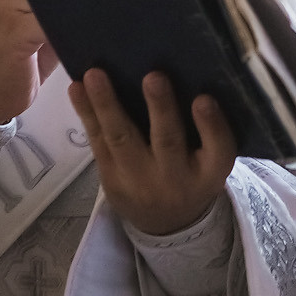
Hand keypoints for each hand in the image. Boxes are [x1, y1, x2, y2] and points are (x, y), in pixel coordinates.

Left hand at [69, 68, 235, 236]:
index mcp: (211, 171)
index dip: (211, 124)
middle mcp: (176, 177)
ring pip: (122, 139)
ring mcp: (138, 180)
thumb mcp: (214, 160)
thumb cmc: (195, 173)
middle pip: (168, 141)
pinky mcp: (110, 178)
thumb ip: (208, 127)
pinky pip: (98, 143)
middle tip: (153, 76)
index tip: (204, 99)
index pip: (218, 148)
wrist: (168, 224)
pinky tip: (76, 89)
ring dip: (107, 105)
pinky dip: (87, 113)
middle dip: (160, 108)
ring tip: (95, 75)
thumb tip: (189, 71)